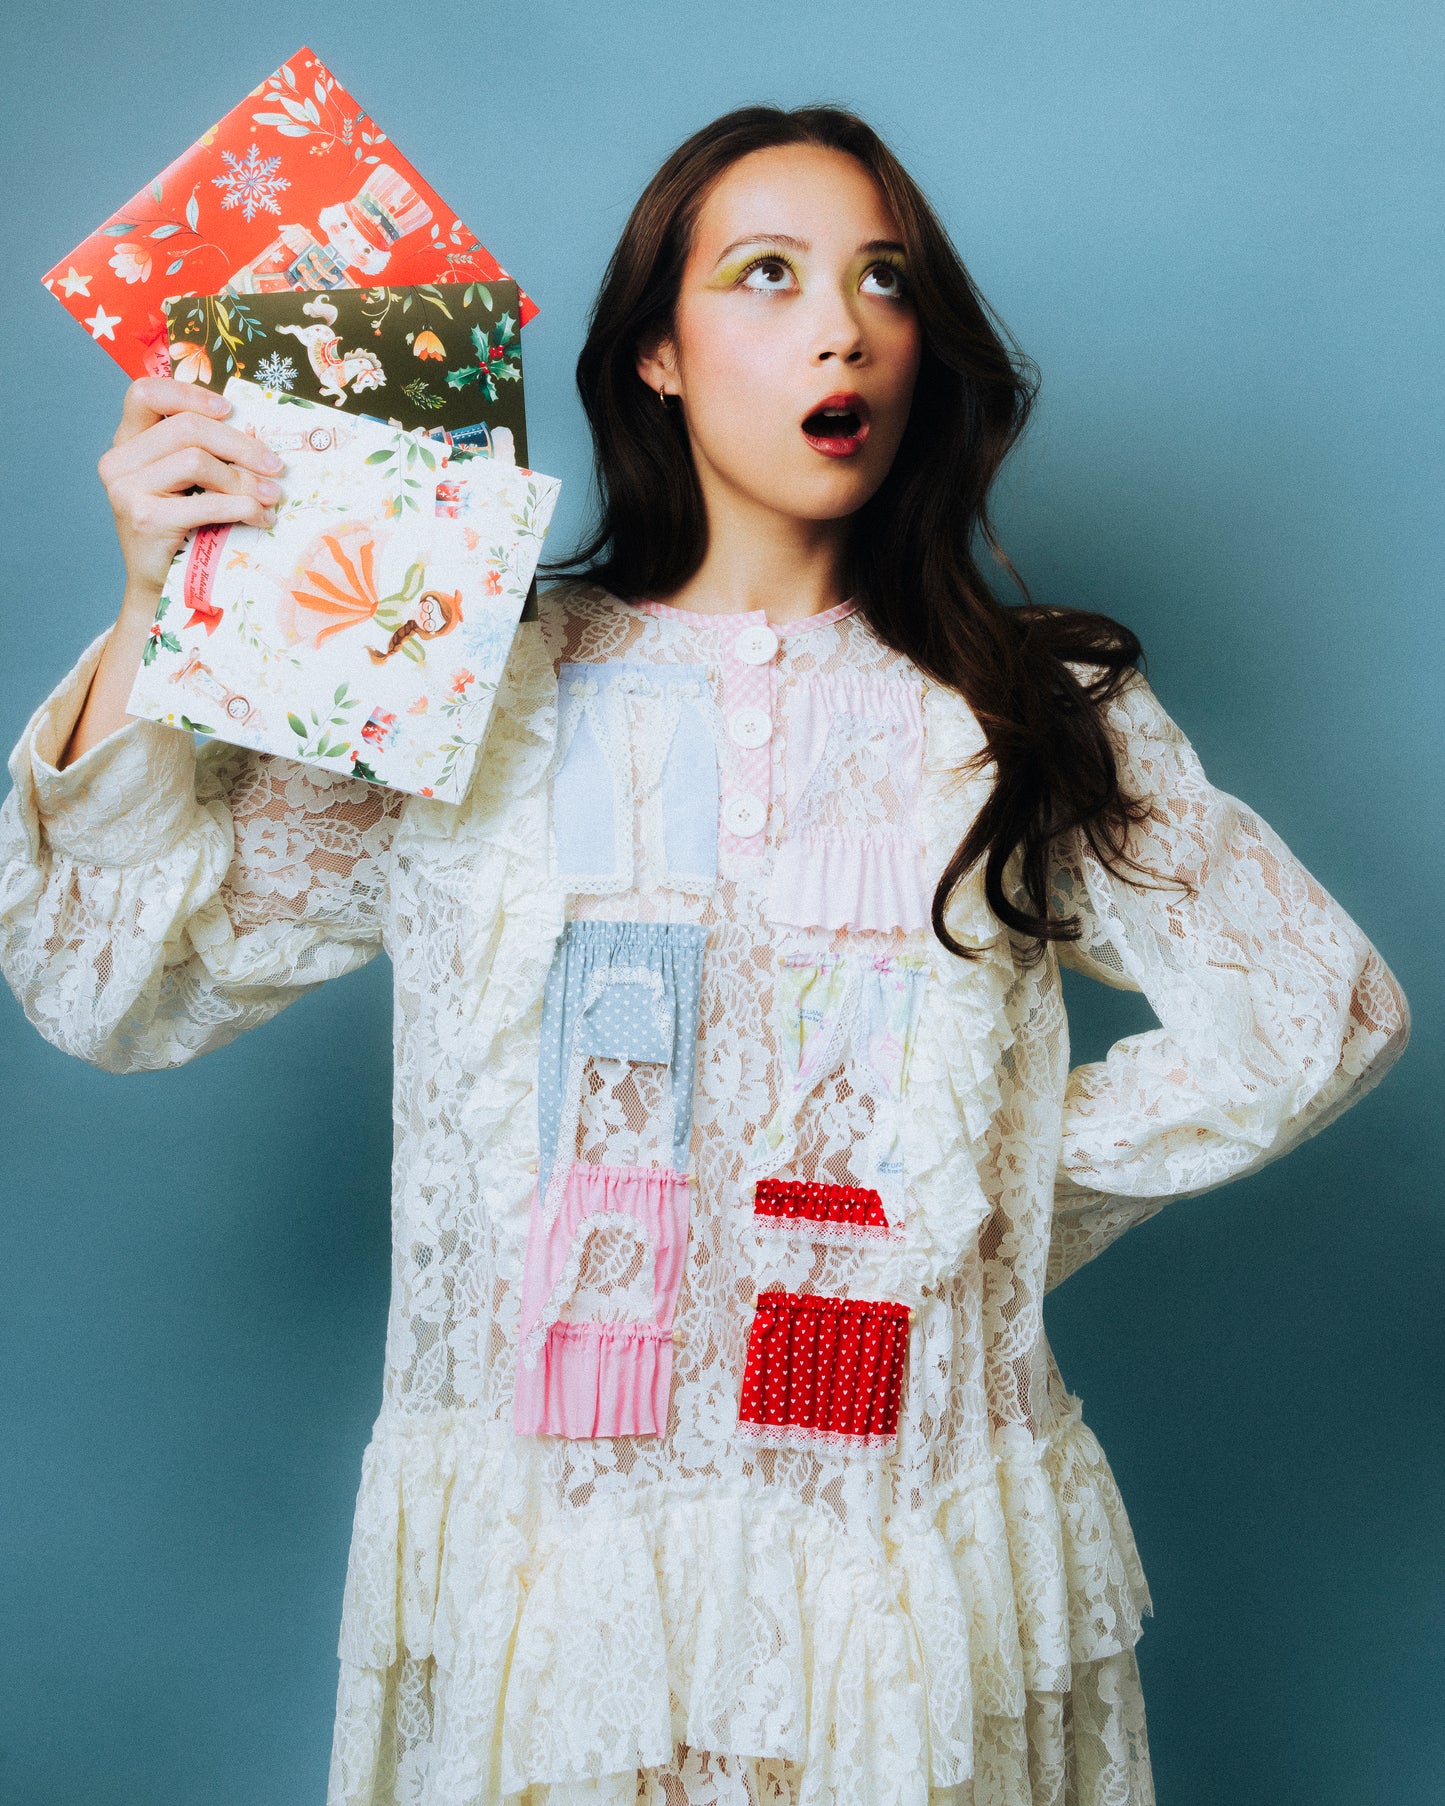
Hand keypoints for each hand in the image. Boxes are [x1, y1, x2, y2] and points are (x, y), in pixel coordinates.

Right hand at [98, 377, 284, 608]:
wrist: (160, 587)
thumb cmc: (183, 531)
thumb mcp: (186, 484)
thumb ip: (201, 451)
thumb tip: (256, 433)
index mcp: (127, 442)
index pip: (146, 393)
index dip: (190, 394)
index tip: (231, 411)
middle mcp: (118, 460)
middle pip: (187, 428)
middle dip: (240, 445)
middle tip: (274, 466)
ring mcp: (126, 489)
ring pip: (197, 460)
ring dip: (244, 480)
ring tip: (271, 497)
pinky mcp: (145, 519)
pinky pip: (205, 502)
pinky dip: (243, 507)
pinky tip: (262, 517)